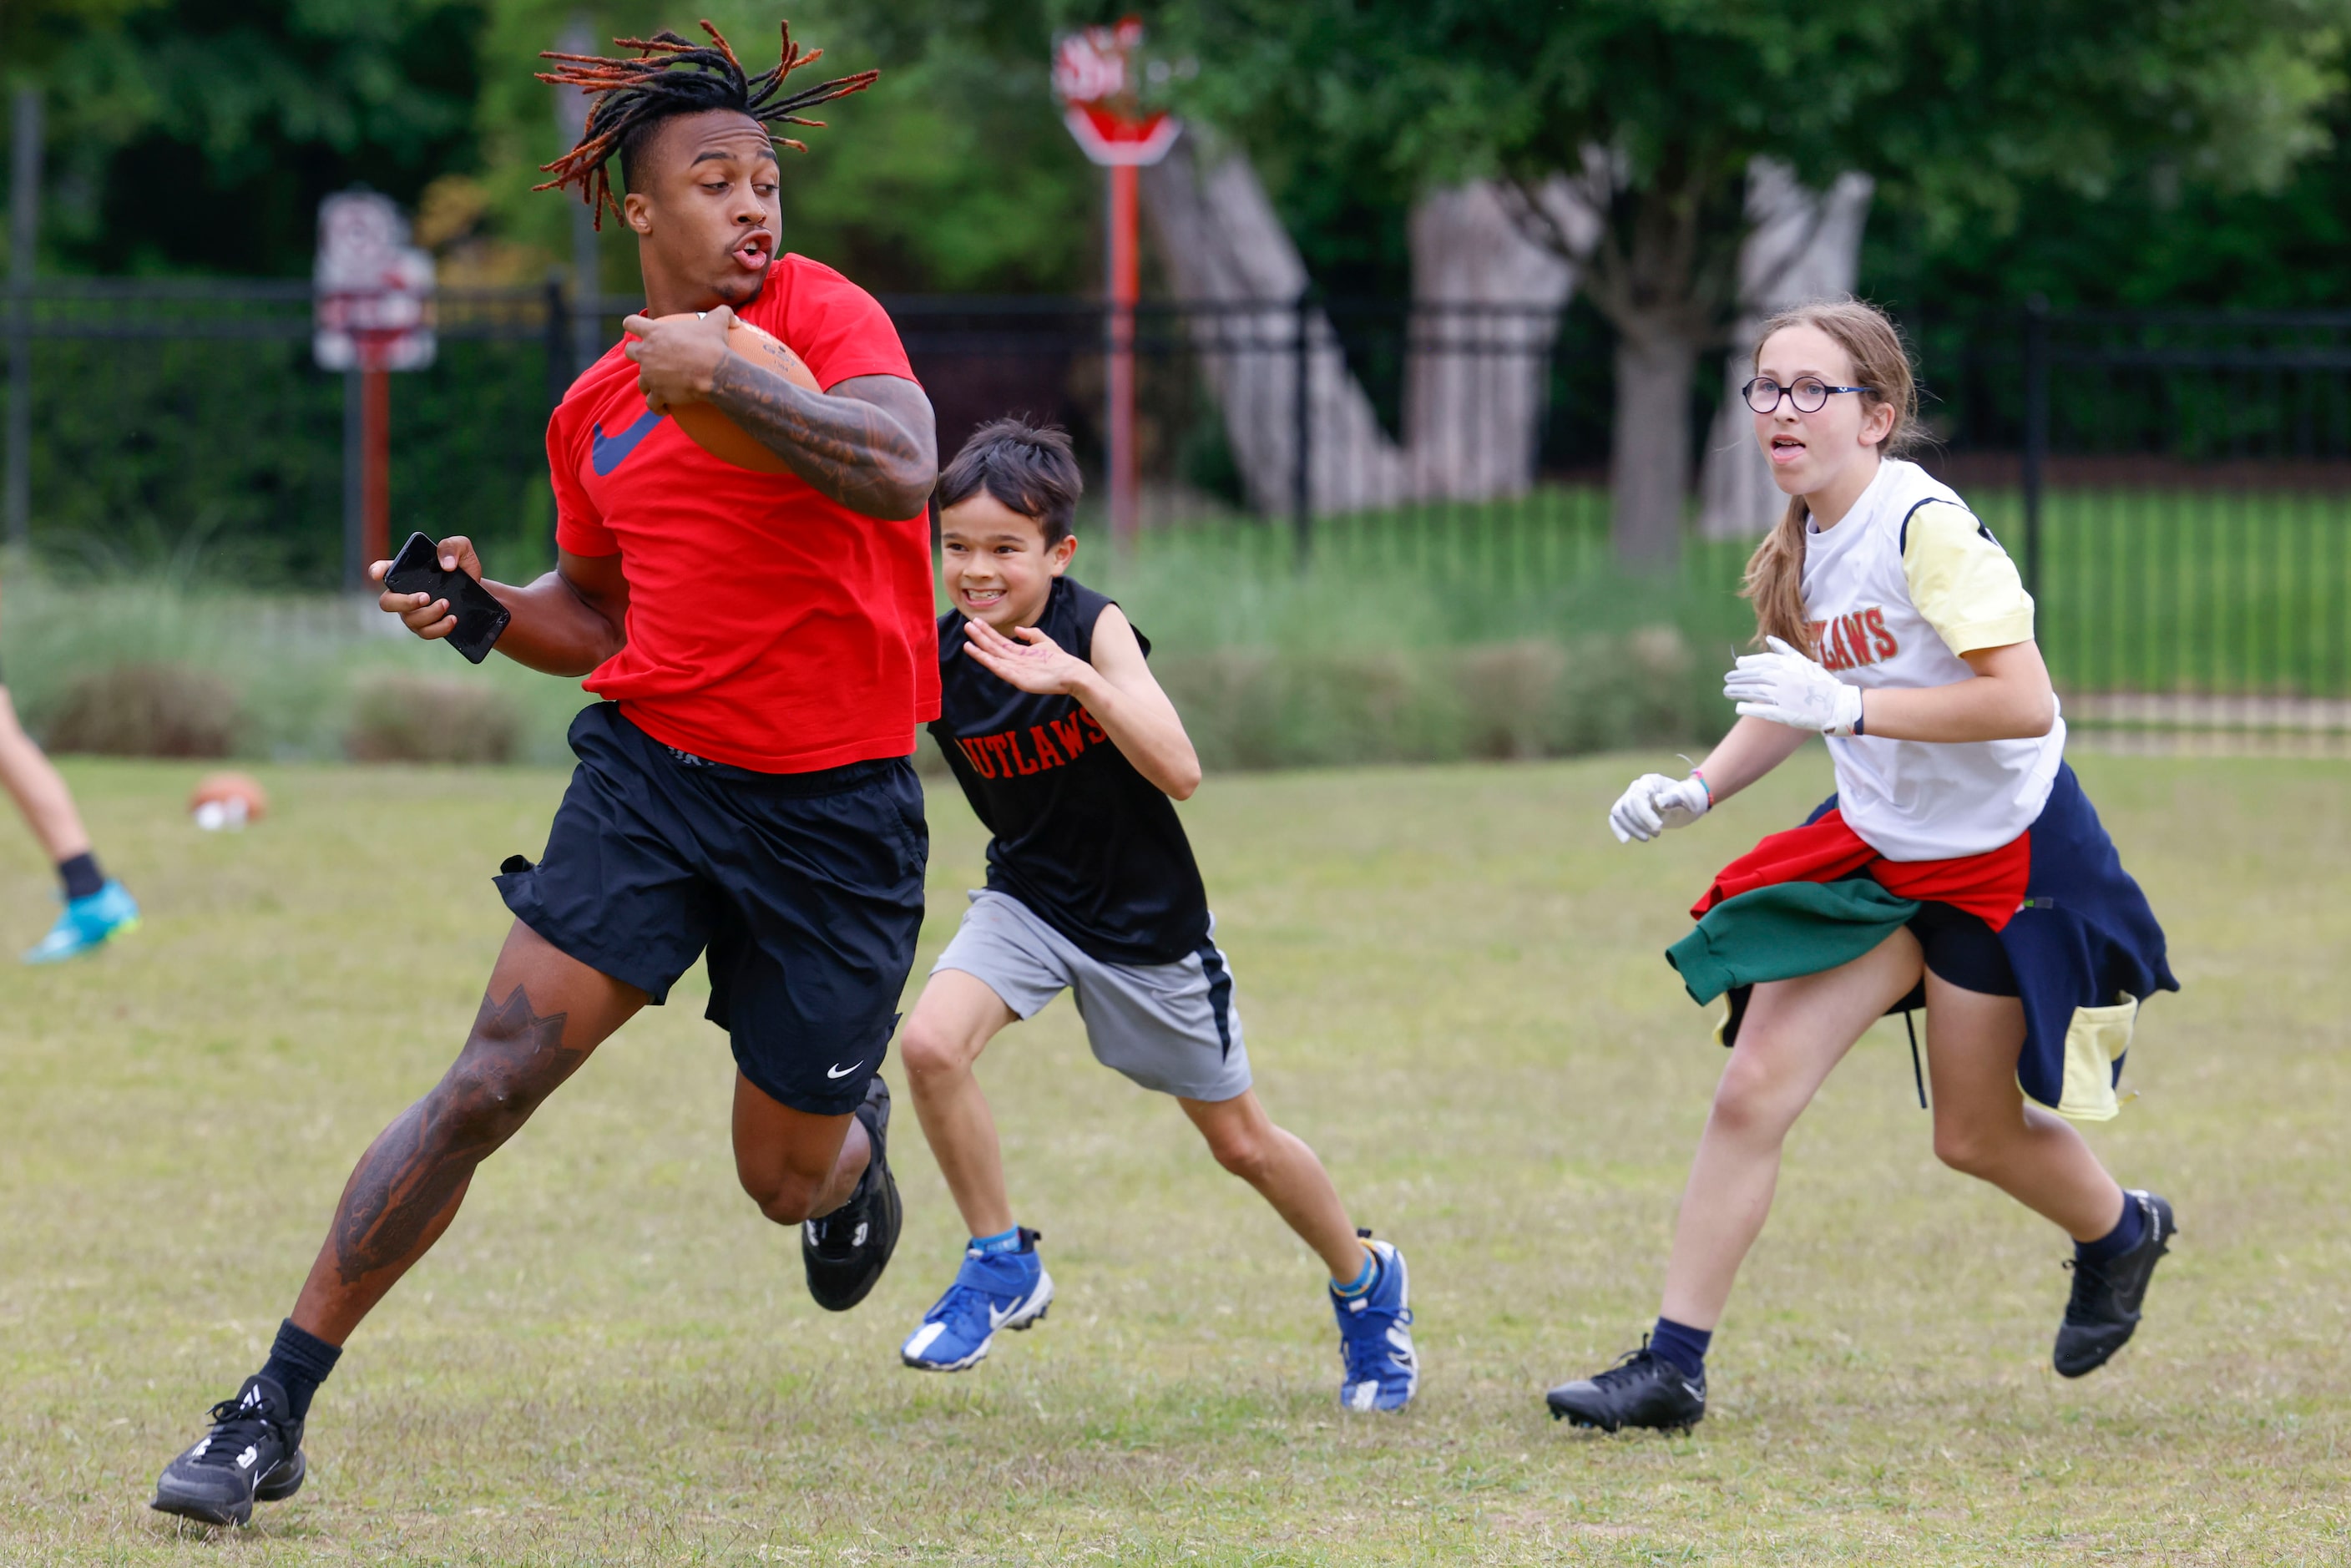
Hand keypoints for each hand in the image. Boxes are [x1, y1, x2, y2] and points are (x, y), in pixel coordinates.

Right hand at [368, 535, 481, 643]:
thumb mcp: (462, 549)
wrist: (478, 590)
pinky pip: (426, 633)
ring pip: (410, 620)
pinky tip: (452, 619)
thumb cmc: (463, 567)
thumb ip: (451, 547)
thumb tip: (446, 565)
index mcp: (406, 571)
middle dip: (405, 602)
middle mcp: (403, 593)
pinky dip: (439, 628)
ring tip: (447, 603)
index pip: (384, 570)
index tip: (377, 574)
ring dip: (429, 614)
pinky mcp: (426, 627)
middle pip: (387, 603)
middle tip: (426, 597)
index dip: (376, 571)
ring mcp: (413, 612)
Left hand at [622, 307, 731, 412]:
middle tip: (652, 359)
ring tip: (661, 387)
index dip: (632, 324)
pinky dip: (657, 406)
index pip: (631, 323)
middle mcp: (647, 353)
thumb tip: (733, 317)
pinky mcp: (658, 393)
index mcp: (656, 333)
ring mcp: (650, 375)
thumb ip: (722, 313)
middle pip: (629, 351)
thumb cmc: (713, 346)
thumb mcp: (718, 322)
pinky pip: (651, 403)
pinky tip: (664, 408)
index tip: (637, 330)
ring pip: (640, 381)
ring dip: (648, 383)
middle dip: (637, 354)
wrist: (715, 373)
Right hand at [961, 617, 1092, 696]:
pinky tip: (980, 654)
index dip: (988, 632)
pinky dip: (989, 662)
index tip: (976, 621)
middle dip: (980, 637)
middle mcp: (1015, 663)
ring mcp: (1016, 672)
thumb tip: (1016, 629)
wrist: (1072, 674)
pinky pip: (1001, 669)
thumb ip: (1032, 635)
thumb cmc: (1060, 661)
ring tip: (968, 640)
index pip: (999, 642)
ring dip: (980, 649)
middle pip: (993, 648)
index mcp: (1019, 654)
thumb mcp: (1045, 643)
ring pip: (994, 658)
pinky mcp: (1019, 680)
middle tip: (967, 625)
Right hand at [1609, 772, 1709, 843]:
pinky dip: (1618, 829)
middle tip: (1657, 834)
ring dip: (1631, 829)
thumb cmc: (1688, 799)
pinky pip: (1616, 818)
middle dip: (1640, 823)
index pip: (1637, 798)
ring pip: (1619, 813)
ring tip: (1647, 838)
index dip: (1644, 815)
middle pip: (1626, 806)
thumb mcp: (1686, 799)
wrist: (1686, 804)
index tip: (1658, 828)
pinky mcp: (1627, 809)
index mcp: (1650, 781)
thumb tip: (1659, 802)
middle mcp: (1637, 787)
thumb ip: (1673, 798)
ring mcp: (1630, 797)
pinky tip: (1626, 840)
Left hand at [1724, 635, 1864, 734]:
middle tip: (1727, 679)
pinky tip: (1738, 707)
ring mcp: (1783, 696)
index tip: (1737, 665)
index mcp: (1788, 666)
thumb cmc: (1821, 683)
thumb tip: (1768, 639)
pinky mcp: (1784, 713)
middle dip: (1738, 677)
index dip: (1747, 663)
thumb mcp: (1804, 662)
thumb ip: (1785, 650)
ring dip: (1738, 691)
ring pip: (1753, 692)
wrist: (1837, 705)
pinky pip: (1761, 709)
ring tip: (1727, 692)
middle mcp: (1783, 679)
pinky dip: (1748, 707)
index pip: (1761, 662)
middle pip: (1753, 677)